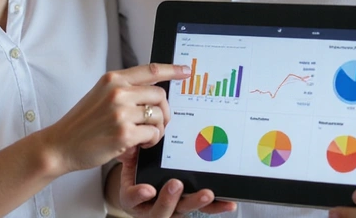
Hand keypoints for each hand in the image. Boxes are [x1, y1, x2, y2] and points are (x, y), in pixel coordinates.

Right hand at [42, 63, 190, 172]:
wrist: (61, 144)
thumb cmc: (82, 123)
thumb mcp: (100, 95)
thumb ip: (124, 90)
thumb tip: (154, 94)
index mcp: (113, 79)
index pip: (150, 69)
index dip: (172, 70)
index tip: (186, 70)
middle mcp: (118, 92)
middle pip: (159, 95)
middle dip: (163, 111)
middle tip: (157, 123)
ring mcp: (121, 112)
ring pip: (158, 115)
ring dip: (157, 128)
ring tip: (145, 136)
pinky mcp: (124, 133)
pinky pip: (152, 134)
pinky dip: (150, 141)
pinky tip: (139, 145)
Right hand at [117, 147, 236, 216]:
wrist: (141, 192)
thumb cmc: (135, 175)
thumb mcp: (127, 165)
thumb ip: (129, 155)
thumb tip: (130, 144)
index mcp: (132, 198)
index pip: (133, 198)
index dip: (139, 195)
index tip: (148, 189)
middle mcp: (152, 209)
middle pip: (161, 210)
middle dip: (169, 198)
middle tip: (176, 184)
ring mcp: (172, 211)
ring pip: (183, 211)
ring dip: (195, 203)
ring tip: (206, 194)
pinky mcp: (188, 208)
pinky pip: (203, 210)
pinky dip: (216, 207)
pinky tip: (228, 203)